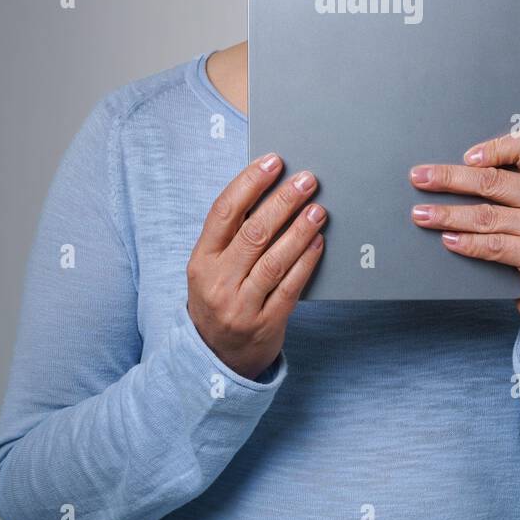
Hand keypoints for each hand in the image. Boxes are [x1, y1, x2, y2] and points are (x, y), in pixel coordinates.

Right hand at [186, 153, 325, 379]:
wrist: (214, 358)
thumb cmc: (219, 298)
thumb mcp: (212, 267)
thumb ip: (233, 235)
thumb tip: (270, 190)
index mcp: (201, 260)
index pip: (224, 212)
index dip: (249, 183)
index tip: (273, 162)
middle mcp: (218, 282)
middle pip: (254, 233)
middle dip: (283, 201)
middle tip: (307, 180)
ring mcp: (241, 306)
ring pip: (275, 260)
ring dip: (300, 230)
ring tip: (318, 208)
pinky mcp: (266, 324)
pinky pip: (291, 287)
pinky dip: (307, 261)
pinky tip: (318, 242)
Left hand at [409, 130, 519, 363]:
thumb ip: (508, 188)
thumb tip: (451, 175)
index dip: (494, 147)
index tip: (464, 156)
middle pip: (494, 180)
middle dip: (449, 178)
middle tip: (419, 178)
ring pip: (487, 215)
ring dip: (448, 214)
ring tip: (421, 214)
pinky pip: (494, 246)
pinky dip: (467, 243)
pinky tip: (447, 240)